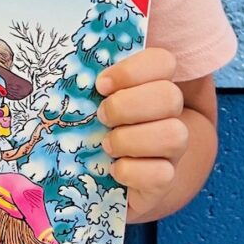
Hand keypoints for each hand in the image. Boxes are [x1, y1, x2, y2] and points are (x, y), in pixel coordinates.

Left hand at [95, 48, 188, 221]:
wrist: (105, 178)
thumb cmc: (94, 128)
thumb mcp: (90, 99)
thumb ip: (87, 79)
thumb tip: (69, 62)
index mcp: (153, 84)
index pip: (163, 61)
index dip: (132, 70)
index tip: (100, 85)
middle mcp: (170, 114)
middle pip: (170, 96)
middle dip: (127, 106)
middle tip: (100, 116)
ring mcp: (172, 150)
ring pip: (174, 135)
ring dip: (130, 139)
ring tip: (106, 144)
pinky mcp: (165, 182)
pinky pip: (162, 174)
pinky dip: (131, 171)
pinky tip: (113, 169)